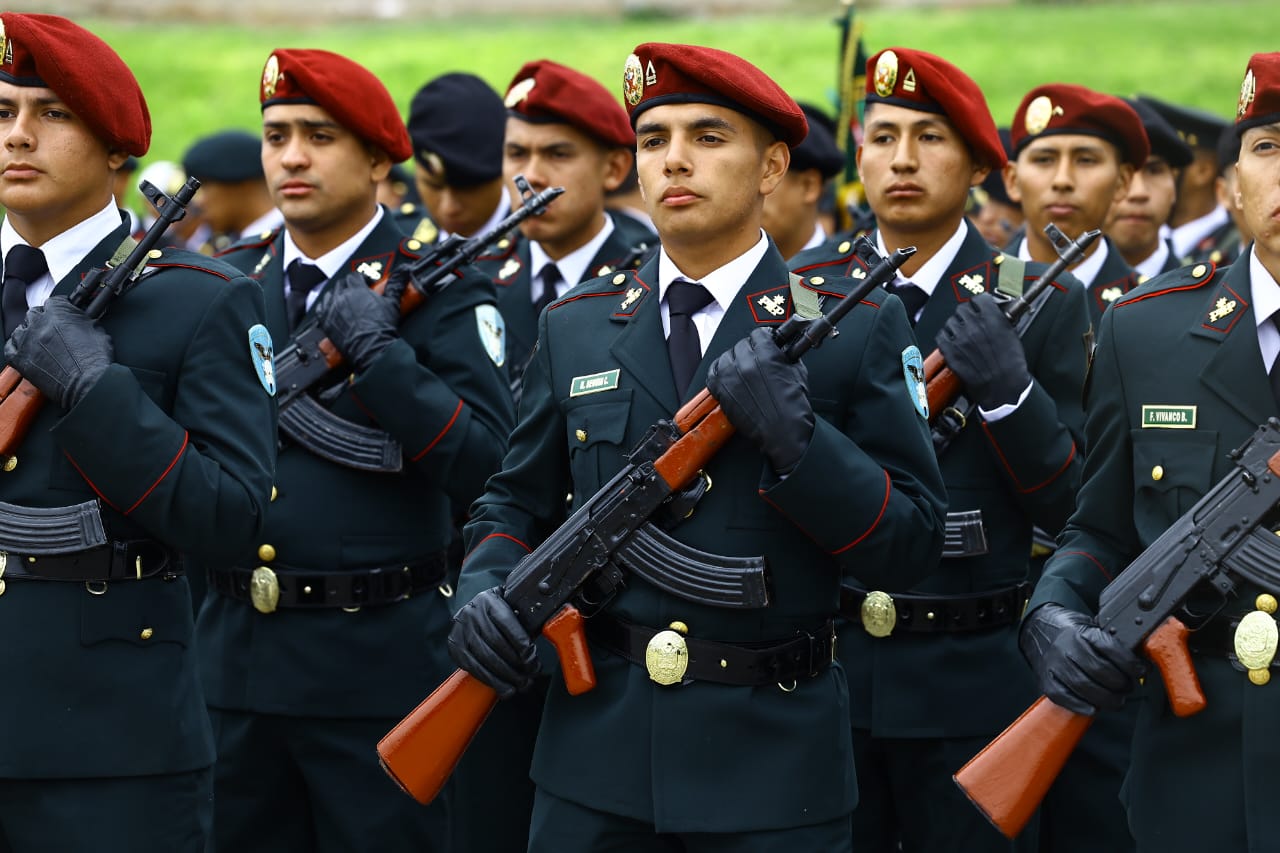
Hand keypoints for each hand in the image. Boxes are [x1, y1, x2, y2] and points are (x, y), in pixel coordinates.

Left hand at [4, 296, 112, 409]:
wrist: (88, 382)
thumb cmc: (94, 360)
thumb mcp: (96, 329)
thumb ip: (82, 320)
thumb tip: (79, 320)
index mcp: (58, 312)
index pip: (54, 302)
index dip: (60, 309)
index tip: (63, 314)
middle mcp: (39, 323)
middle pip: (34, 314)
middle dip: (43, 320)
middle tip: (54, 330)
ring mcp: (27, 341)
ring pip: (20, 329)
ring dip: (29, 332)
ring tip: (40, 341)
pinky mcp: (20, 359)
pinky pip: (10, 347)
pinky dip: (16, 346)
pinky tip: (26, 349)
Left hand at [314, 270, 405, 372]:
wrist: (372, 349)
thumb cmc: (381, 328)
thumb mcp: (392, 303)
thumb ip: (395, 284)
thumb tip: (404, 271)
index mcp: (357, 290)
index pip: (355, 276)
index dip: (362, 278)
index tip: (368, 283)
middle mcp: (341, 297)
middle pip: (342, 283)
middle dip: (350, 285)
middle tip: (359, 292)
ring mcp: (332, 309)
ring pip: (330, 294)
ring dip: (337, 294)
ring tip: (346, 300)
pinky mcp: (326, 322)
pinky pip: (320, 308)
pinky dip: (325, 307)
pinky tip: (332, 310)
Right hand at [448, 587, 539, 698]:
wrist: (471, 610)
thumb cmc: (497, 611)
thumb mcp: (510, 605)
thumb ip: (524, 616)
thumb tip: (546, 628)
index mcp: (490, 601)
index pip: (508, 625)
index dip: (523, 646)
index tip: (534, 660)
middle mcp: (472, 614)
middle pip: (498, 644)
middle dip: (518, 664)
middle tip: (531, 675)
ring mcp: (461, 632)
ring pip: (487, 659)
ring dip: (507, 676)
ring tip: (522, 684)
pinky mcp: (456, 648)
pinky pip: (475, 669)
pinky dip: (492, 681)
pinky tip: (505, 688)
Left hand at [706, 326, 813, 475]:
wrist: (784, 432)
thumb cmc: (792, 407)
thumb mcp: (797, 372)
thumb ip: (786, 356)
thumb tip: (781, 350)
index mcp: (766, 354)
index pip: (758, 333)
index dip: (763, 338)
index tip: (764, 342)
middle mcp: (746, 363)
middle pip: (741, 344)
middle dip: (750, 350)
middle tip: (756, 359)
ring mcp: (731, 376)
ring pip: (726, 356)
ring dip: (734, 360)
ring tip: (743, 369)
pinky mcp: (722, 391)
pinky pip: (713, 373)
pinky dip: (719, 372)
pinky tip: (728, 375)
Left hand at [935, 292, 1030, 409]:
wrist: (1003, 385)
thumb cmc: (1011, 364)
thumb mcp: (1011, 333)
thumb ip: (999, 319)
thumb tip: (993, 311)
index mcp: (992, 318)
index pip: (979, 299)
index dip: (978, 304)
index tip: (979, 308)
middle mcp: (974, 325)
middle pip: (962, 309)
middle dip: (966, 315)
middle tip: (971, 322)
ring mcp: (960, 337)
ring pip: (950, 321)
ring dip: (956, 326)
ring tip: (963, 335)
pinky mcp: (950, 350)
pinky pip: (941, 335)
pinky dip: (946, 337)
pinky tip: (954, 342)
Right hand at [1020, 603, 1145, 714]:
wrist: (1036, 628)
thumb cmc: (1068, 630)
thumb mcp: (1090, 626)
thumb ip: (1110, 641)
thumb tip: (1138, 659)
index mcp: (1080, 632)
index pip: (1110, 648)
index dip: (1130, 663)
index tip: (1141, 670)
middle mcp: (1066, 647)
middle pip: (1099, 671)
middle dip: (1120, 684)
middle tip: (1128, 687)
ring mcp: (1054, 665)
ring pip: (1084, 687)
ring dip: (1106, 699)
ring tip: (1116, 700)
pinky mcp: (1045, 680)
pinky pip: (1064, 697)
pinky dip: (1081, 706)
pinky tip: (1094, 708)